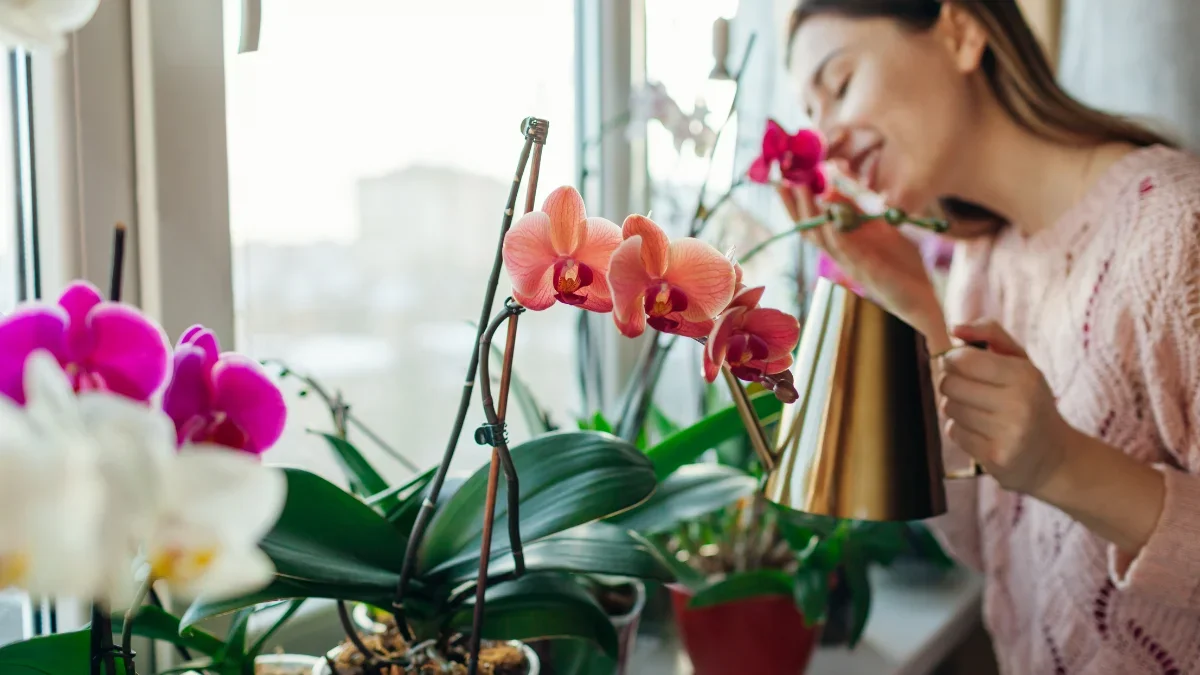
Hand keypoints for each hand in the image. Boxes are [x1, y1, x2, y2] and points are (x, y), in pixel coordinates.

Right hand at [777, 185, 947, 349]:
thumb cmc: (901, 265)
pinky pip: (844, 250)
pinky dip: (833, 233)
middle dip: (793, 206)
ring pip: (821, 238)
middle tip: (781, 181)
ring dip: (810, 213)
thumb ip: (860, 211)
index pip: (812, 223)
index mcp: (842, 246)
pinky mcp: (864, 270)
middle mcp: (840, 255)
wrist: (922, 299)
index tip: (786, 180)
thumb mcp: (879, 230)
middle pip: (808, 230)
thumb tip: (837, 188)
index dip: (797, 204)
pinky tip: (827, 217)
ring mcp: (849, 263)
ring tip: (801, 189)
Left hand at [937, 320, 1072, 494]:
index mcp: (1025, 375)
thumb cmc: (1030, 399)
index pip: (963, 359)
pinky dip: (960, 430)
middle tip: (970, 389)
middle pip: (950, 384)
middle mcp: (1019, 404)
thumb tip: (954, 327)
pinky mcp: (996, 458)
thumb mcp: (1021, 361)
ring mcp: (1008, 434)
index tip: (960, 364)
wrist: (1054, 456)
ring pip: (949, 408)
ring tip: (979, 411)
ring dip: (956, 408)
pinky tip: (981, 431)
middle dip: (953, 384)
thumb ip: (989, 333)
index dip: (953, 359)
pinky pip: (953, 433)